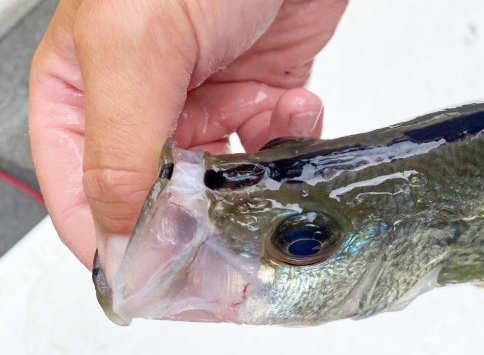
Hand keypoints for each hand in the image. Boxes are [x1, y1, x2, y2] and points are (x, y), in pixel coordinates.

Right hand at [29, 0, 346, 281]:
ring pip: (222, 179)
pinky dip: (288, 137)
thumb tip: (121, 231)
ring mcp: (203, 101)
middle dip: (201, 217)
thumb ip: (120, 146)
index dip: (121, 242)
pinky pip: (271, 146)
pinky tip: (293, 106)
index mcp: (82, 92)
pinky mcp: (259, 94)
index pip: (85, 194)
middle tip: (234, 239)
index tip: (160, 278)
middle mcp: (142, 104)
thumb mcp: (135, 46)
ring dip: (252, 172)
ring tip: (266, 132)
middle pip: (160, 196)